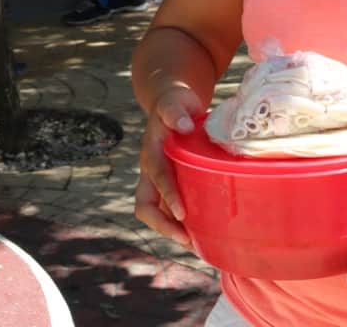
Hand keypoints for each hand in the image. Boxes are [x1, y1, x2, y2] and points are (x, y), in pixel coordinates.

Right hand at [134, 86, 203, 248]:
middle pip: (145, 206)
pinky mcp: (168, 185)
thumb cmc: (175, 103)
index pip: (156, 177)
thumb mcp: (175, 102)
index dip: (168, 195)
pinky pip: (168, 210)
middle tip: (186, 239)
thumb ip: (176, 112)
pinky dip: (180, 225)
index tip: (182, 213)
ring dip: (171, 230)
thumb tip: (184, 126)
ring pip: (155, 212)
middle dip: (163, 225)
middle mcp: (150, 170)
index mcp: (151, 152)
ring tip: (195, 246)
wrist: (172, 104)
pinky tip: (201, 235)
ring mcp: (157, 180)